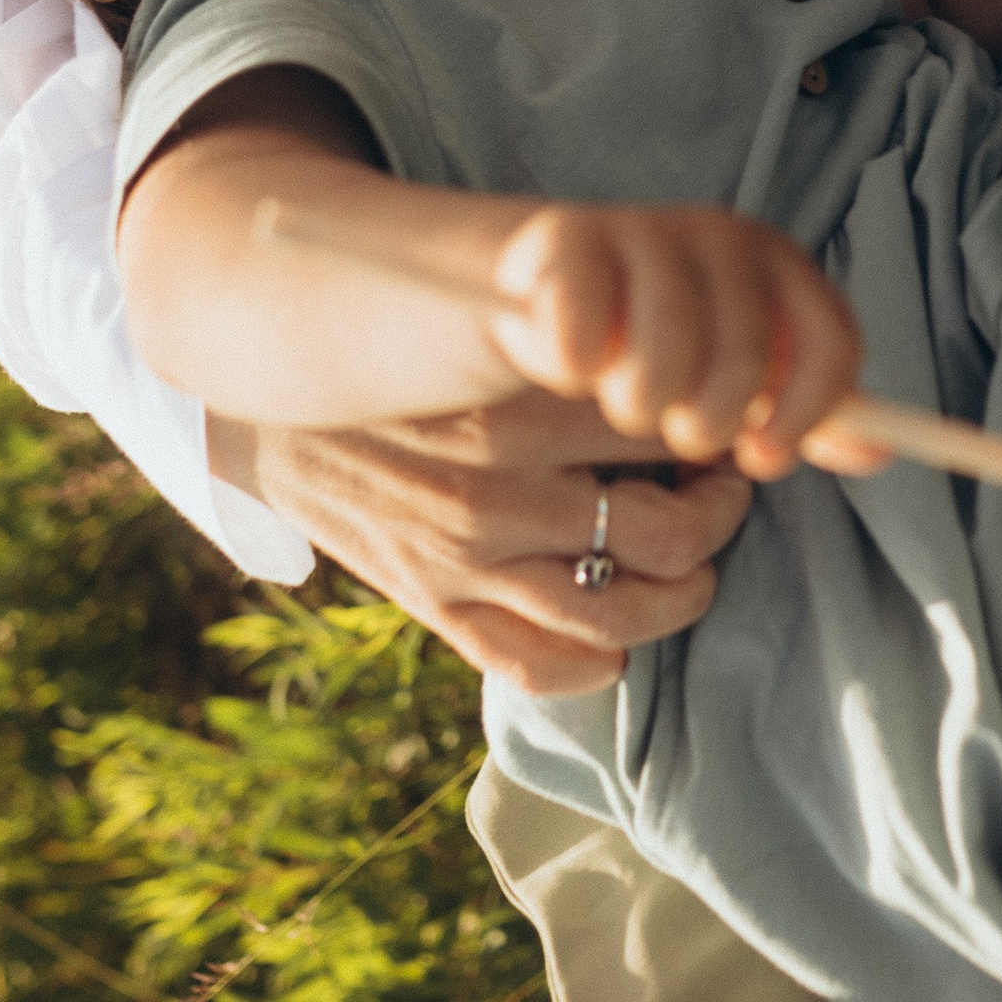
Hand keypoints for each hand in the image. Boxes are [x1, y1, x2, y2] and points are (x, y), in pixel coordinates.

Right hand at [219, 392, 753, 696]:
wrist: (274, 409)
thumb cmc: (402, 362)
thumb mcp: (485, 337)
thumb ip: (572, 354)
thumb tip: (684, 372)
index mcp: (512, 409)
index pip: (664, 430)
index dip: (717, 430)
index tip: (727, 423)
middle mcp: (492, 493)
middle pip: (662, 533)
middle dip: (716, 518)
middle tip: (723, 493)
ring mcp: (461, 562)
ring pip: (614, 612)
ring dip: (678, 598)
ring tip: (690, 572)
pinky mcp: (432, 606)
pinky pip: (534, 664)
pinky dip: (593, 665)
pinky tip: (614, 639)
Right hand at [491, 201, 860, 473]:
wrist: (537, 281)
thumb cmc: (652, 340)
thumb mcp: (735, 377)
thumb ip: (801, 415)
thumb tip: (878, 452)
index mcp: (780, 268)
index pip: (831, 341)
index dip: (806, 413)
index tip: (763, 460)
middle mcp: (725, 236)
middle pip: (748, 354)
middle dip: (709, 418)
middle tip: (675, 427)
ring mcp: (648, 228)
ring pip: (667, 354)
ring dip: (640, 402)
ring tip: (624, 399)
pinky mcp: (567, 238)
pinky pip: (583, 339)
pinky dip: (574, 372)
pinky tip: (571, 368)